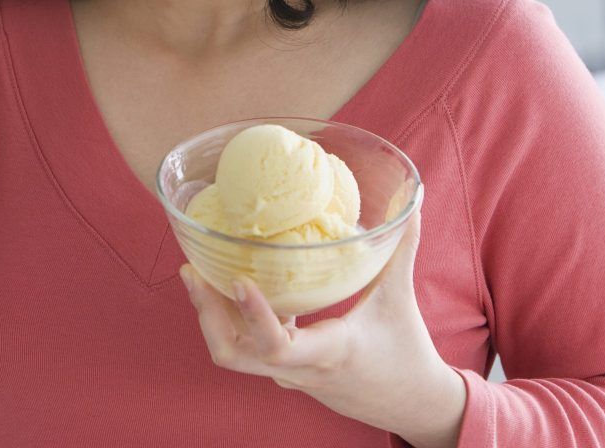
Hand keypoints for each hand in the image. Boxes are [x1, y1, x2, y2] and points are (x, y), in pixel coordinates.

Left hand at [179, 210, 465, 445]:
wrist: (412, 404)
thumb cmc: (407, 352)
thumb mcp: (401, 299)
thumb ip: (401, 248)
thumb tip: (411, 199)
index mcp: (329, 352)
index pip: (277, 346)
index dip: (253, 315)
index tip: (236, 277)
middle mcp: (299, 369)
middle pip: (233, 353)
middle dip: (206, 312)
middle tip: (192, 269)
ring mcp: (288, 375)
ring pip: (233, 353)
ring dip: (212, 315)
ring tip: (198, 272)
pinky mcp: (285, 373)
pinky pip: (246, 349)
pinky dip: (232, 320)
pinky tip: (229, 285)